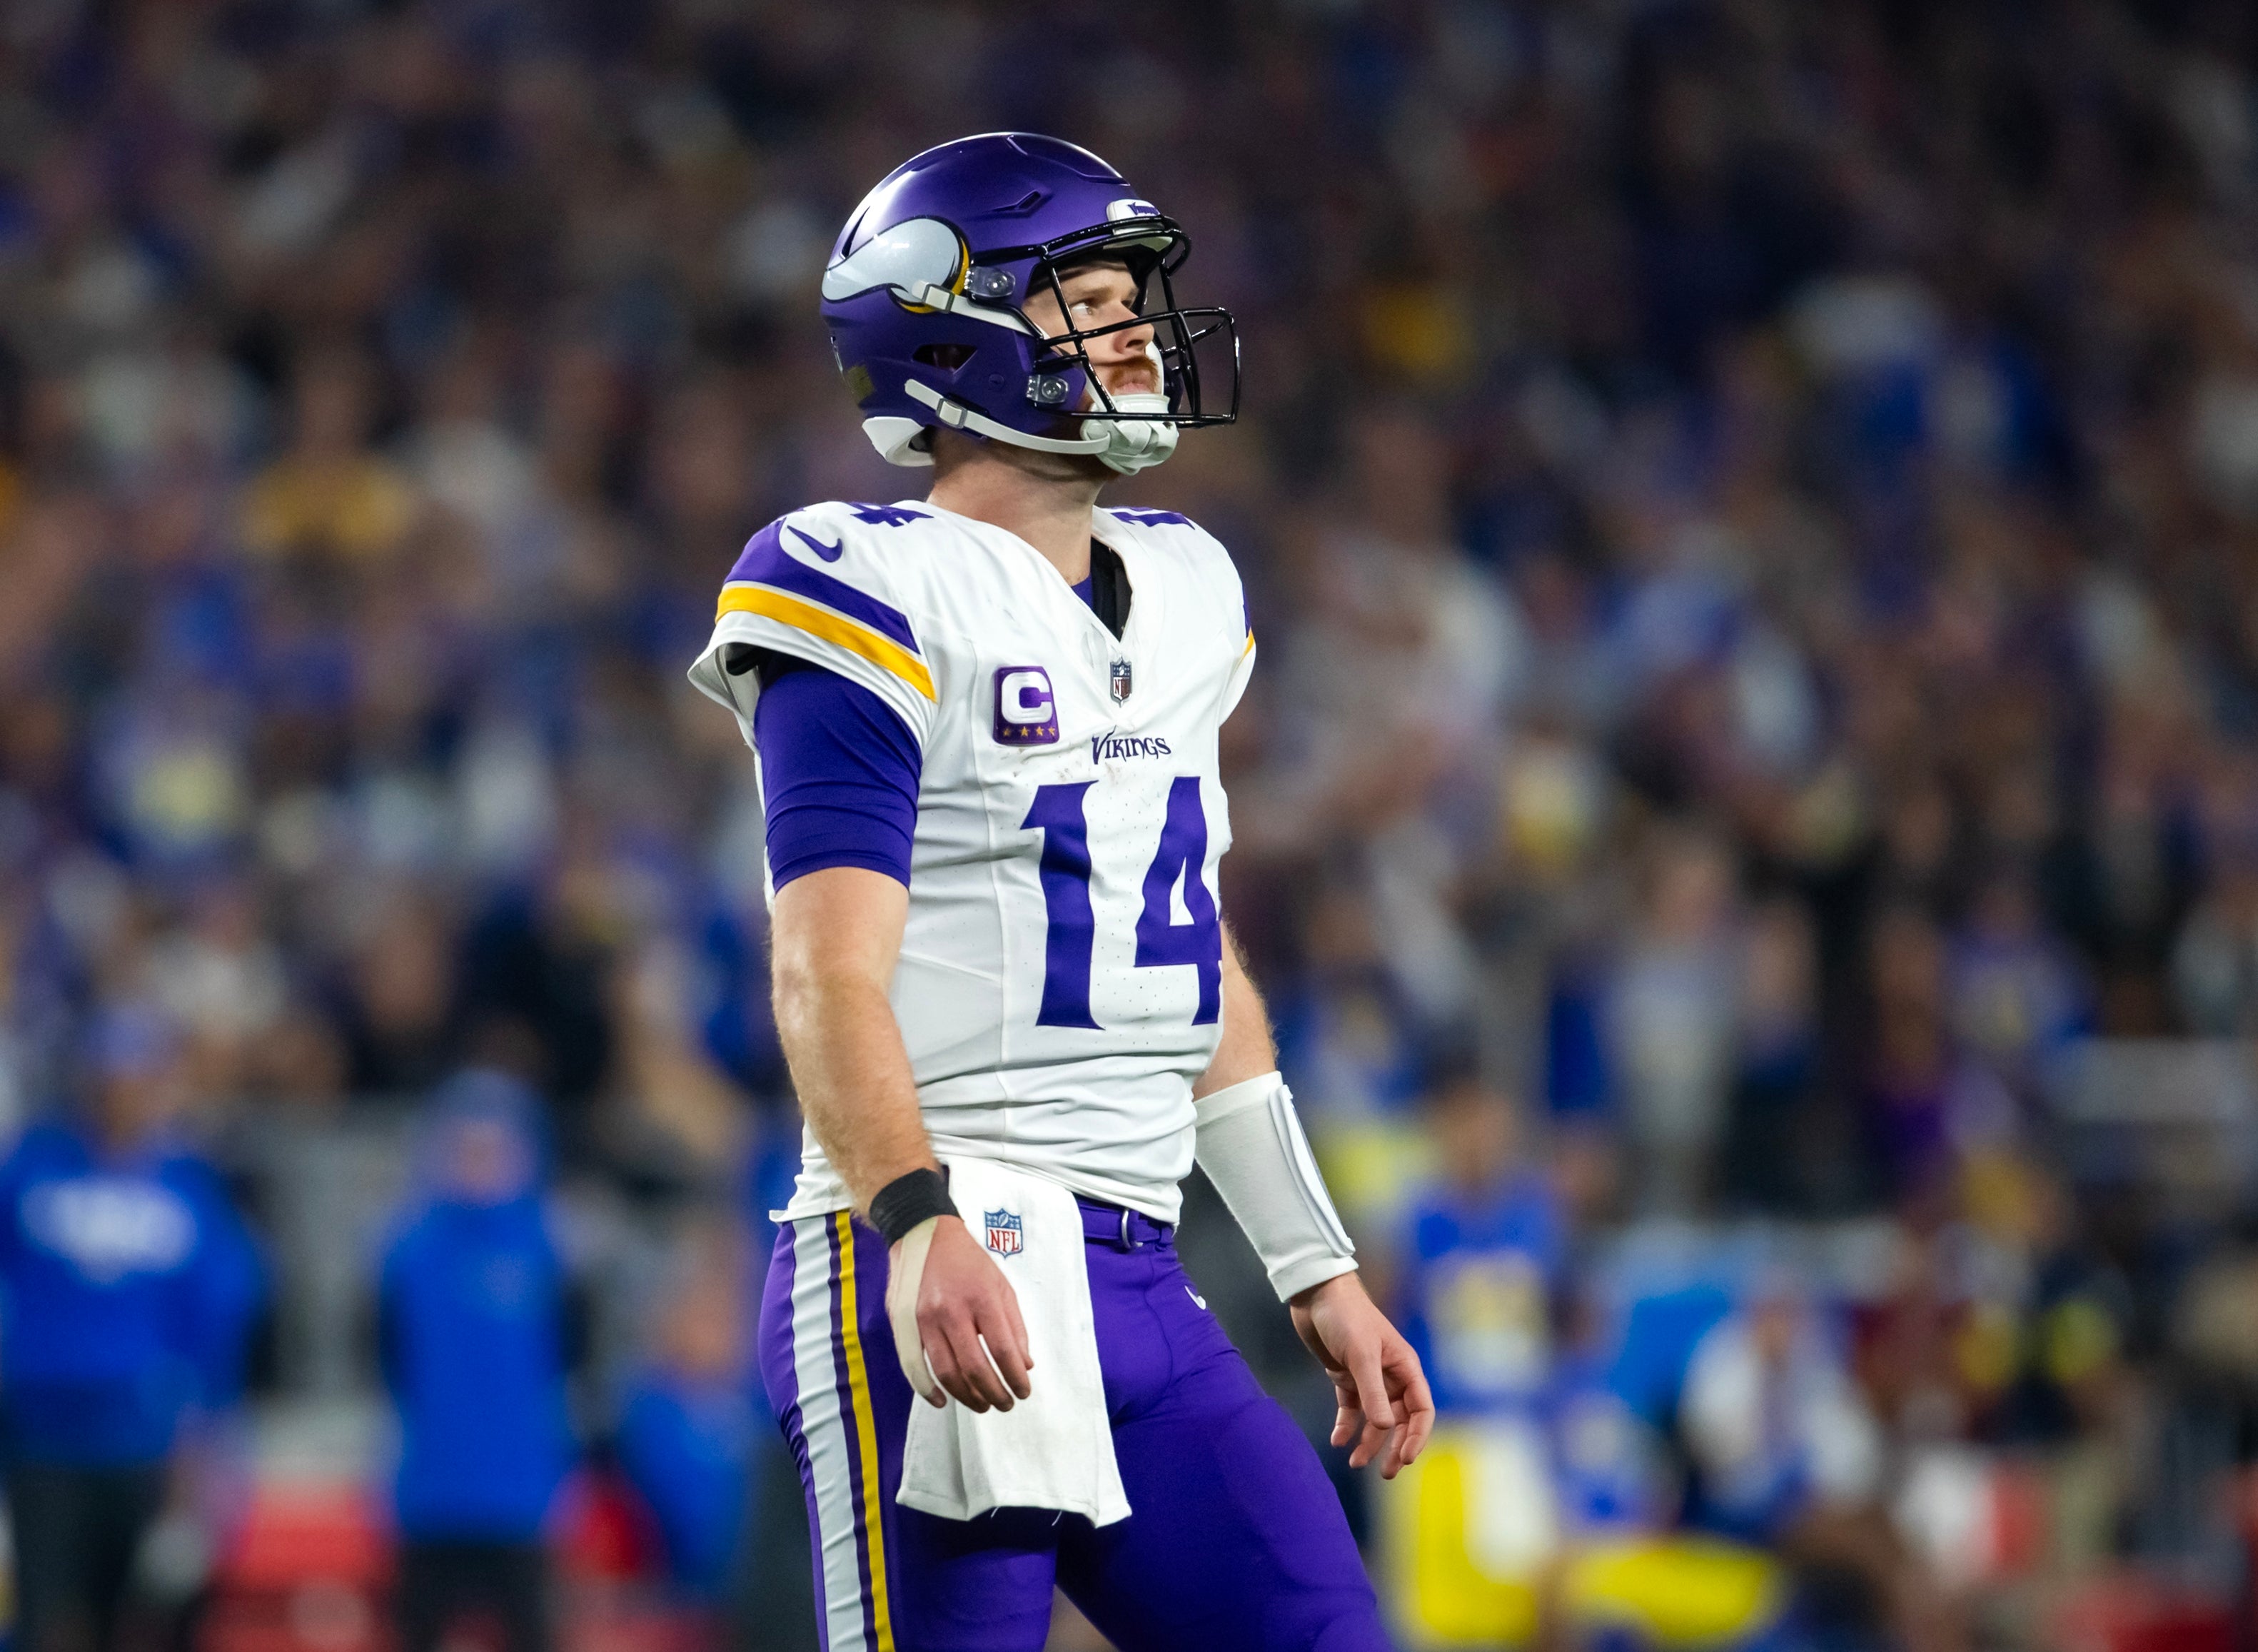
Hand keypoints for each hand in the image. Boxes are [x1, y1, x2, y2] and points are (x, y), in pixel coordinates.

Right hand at [884, 1214, 1033, 1412]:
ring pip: (946, 1372)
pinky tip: (943, 1400)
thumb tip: (1024, 1365)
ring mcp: (924, 1319)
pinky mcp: (904, 1324)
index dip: (1015, 1378)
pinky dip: (928, 1389)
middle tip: (1005, 1404)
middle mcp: (951, 1310)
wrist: (924, 1233)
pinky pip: (915, 1365)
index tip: (1023, 1391)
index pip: (1003, 1350)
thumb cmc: (967, 1261)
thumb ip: (1014, 1326)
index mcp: (981, 1298)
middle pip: (975, 1367)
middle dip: (994, 1393)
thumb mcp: (1001, 1285)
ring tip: (982, 1404)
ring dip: (967, 1397)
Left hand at [1289, 1271, 1433, 1477]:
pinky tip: (1337, 1441)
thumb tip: (1386, 1429)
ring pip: (1376, 1419)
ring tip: (1355, 1463)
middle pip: (1400, 1421)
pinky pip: (1351, 1409)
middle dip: (1395, 1448)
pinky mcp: (1345, 1376)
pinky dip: (1346, 1426)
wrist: (1315, 1294)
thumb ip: (1373, 1392)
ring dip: (1369, 1442)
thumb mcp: (1361, 1355)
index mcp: (1405, 1367)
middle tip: (1385, 1473)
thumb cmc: (1346, 1317)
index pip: (1421, 1410)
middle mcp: (1391, 1375)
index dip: (1417, 1436)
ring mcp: (1368, 1377)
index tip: (1405, 1458)